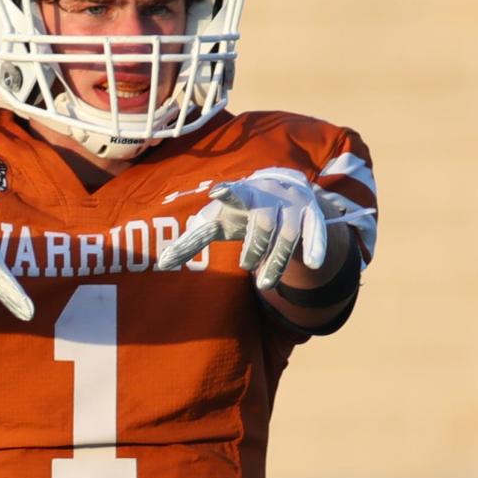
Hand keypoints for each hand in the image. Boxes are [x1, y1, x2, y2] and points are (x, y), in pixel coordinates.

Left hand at [157, 167, 327, 289]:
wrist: (282, 193)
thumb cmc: (239, 214)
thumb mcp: (217, 223)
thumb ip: (191, 241)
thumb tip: (161, 264)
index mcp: (241, 196)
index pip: (233, 195)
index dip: (227, 194)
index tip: (217, 193)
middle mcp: (269, 197)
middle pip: (262, 224)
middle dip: (254, 248)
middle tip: (245, 265)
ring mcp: (293, 205)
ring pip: (287, 235)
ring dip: (276, 262)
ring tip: (263, 284)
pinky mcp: (312, 216)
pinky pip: (316, 232)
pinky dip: (316, 248)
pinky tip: (313, 265)